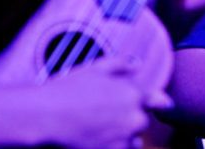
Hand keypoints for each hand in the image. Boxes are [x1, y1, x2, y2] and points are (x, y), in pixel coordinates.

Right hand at [30, 56, 171, 148]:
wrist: (43, 117)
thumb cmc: (66, 90)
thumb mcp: (94, 68)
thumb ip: (120, 64)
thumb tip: (137, 64)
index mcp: (132, 94)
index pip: (158, 100)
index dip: (157, 102)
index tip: (160, 105)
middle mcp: (133, 118)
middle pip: (141, 122)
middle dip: (129, 119)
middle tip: (104, 116)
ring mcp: (123, 140)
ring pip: (132, 141)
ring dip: (122, 137)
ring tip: (97, 130)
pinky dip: (111, 146)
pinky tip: (94, 140)